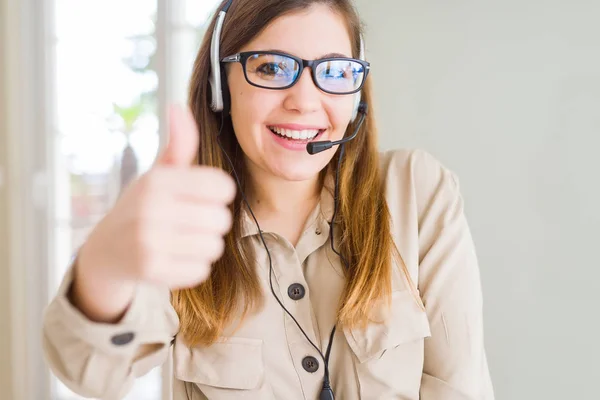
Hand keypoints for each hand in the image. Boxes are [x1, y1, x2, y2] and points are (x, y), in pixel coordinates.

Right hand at [72, 106, 235, 320]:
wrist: (106, 250)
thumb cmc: (142, 206)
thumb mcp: (158, 173)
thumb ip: (179, 144)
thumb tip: (178, 107)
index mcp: (158, 180)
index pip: (223, 187)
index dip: (218, 193)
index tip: (202, 196)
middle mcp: (152, 209)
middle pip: (223, 219)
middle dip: (212, 222)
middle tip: (189, 222)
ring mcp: (150, 241)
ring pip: (214, 247)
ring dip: (205, 245)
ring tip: (181, 239)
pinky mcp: (152, 270)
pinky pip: (201, 270)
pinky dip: (193, 266)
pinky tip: (174, 257)